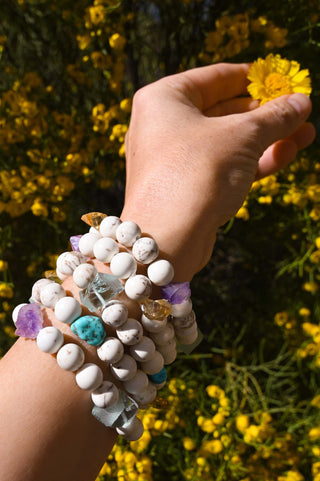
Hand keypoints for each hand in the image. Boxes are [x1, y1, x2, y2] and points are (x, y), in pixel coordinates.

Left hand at [121, 63, 314, 279]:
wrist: (167, 238)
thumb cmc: (197, 173)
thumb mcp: (242, 137)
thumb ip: (274, 116)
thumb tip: (301, 101)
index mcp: (164, 99)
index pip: (215, 78)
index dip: (252, 77)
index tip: (280, 76)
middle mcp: (163, 126)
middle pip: (223, 111)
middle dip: (266, 113)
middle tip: (300, 110)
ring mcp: (174, 158)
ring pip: (227, 142)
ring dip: (267, 138)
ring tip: (307, 133)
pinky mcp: (186, 186)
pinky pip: (222, 165)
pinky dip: (252, 161)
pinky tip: (287, 154)